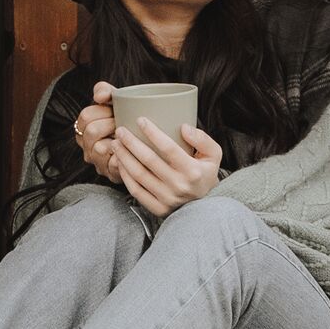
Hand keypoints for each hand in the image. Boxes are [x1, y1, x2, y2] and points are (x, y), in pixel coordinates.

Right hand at [73, 83, 124, 177]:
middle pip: (91, 130)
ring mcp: (97, 161)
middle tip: (122, 123)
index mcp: (84, 128)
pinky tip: (131, 151)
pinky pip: (113, 165)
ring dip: (116, 140)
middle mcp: (87, 146)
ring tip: (127, 136)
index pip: (86, 115)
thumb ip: (105, 91)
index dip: (103, 111)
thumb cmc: (127, 120)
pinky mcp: (109, 174)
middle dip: (110, 124)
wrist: (146, 145)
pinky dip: (123, 156)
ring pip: (99, 148)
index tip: (115, 110)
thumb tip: (100, 95)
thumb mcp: (115, 102)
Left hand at [105, 116, 224, 216]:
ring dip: (124, 157)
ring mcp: (167, 199)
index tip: (140, 120)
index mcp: (193, 171)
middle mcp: (179, 186)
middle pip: (149, 160)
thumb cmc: (205, 174)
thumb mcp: (213, 155)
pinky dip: (125, 176)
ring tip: (116, 144)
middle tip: (120, 130)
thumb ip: (202, 139)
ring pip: (139, 175)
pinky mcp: (158, 209)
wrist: (205, 206)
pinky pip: (136, 191)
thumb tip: (183, 127)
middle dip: (131, 142)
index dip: (152, 132)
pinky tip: (120, 162)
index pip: (168, 148)